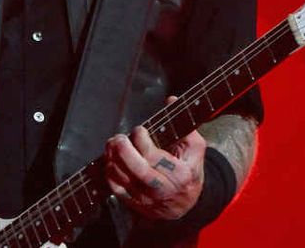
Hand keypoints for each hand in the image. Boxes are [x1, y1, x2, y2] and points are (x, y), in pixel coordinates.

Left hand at [104, 97, 204, 219]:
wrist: (185, 203)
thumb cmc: (188, 170)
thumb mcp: (195, 148)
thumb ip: (184, 124)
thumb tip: (170, 100)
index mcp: (180, 175)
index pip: (156, 157)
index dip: (142, 141)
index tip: (138, 130)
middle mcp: (164, 189)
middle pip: (139, 171)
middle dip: (124, 152)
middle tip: (118, 138)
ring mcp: (148, 199)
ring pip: (124, 180)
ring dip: (113, 160)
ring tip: (112, 145)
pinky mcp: (135, 204)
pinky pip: (116, 189)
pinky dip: (110, 174)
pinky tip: (110, 160)